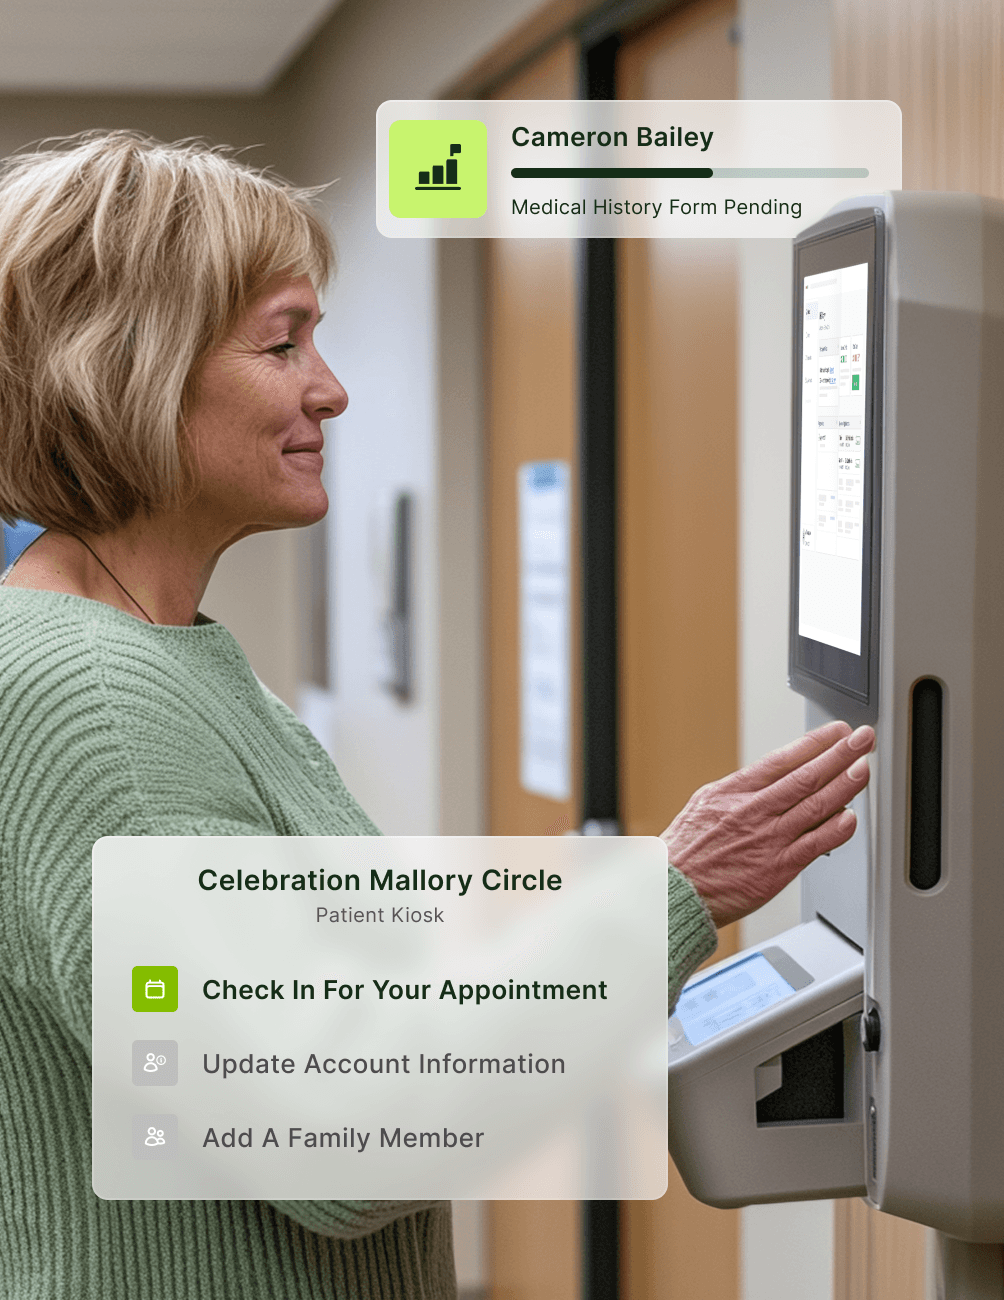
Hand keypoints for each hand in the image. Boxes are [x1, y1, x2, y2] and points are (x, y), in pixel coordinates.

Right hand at [661, 721, 873, 927]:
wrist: (672, 890)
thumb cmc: (686, 851)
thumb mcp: (706, 804)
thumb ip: (742, 790)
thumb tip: (773, 776)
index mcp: (734, 792)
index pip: (783, 759)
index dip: (815, 743)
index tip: (837, 732)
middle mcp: (753, 811)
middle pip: (805, 777)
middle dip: (839, 754)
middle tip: (862, 740)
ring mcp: (767, 840)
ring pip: (814, 806)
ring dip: (844, 784)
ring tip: (864, 768)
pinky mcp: (776, 869)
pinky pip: (813, 845)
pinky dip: (835, 830)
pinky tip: (852, 818)